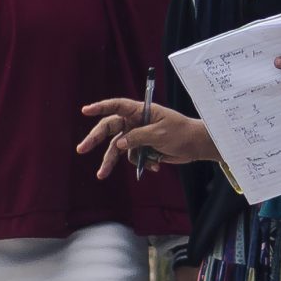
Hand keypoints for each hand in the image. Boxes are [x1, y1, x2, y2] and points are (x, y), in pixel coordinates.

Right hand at [77, 97, 220, 179]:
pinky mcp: (142, 148)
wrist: (197, 146)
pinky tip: (155, 165)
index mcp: (141, 112)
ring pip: (118, 148)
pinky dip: (141, 163)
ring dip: (111, 161)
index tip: (85, 111)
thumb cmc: (182, 133)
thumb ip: (137, 137)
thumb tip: (118, 144)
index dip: (100, 107)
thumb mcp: (160, 134)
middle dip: (96, 139)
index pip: (117, 106)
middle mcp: (136, 122)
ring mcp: (138, 135)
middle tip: (82, 149)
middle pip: (110, 129)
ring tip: (102, 174)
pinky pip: (133, 157)